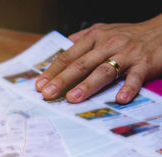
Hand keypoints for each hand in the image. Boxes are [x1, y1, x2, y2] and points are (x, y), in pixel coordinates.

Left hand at [35, 14, 161, 103]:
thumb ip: (83, 37)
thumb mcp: (104, 30)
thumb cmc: (130, 34)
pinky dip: (127, 88)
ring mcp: (126, 54)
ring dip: (87, 86)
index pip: (68, 56)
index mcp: (94, 37)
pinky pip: (135, 77)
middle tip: (48, 94)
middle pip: (81, 64)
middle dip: (62, 80)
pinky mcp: (145, 64)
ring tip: (73, 98)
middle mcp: (107, 44)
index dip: (53, 71)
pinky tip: (119, 99)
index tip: (39, 85)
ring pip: (103, 71)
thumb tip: (64, 44)